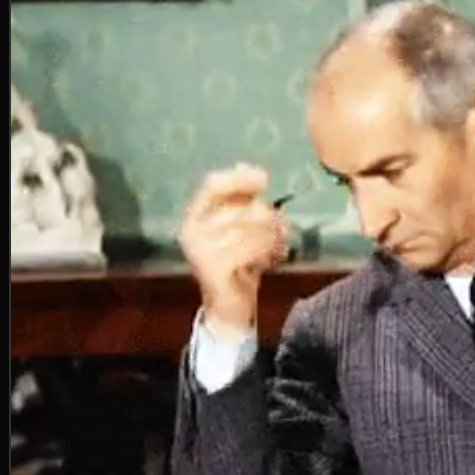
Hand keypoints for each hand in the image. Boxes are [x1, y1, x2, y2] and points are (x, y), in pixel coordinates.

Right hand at [177, 163, 289, 336]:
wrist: (228, 307)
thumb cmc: (237, 262)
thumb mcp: (240, 228)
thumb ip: (242, 200)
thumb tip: (248, 168)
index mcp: (194, 216)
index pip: (212, 185)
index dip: (238, 179)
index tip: (264, 179)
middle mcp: (190, 231)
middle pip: (237, 209)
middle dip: (267, 216)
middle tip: (284, 226)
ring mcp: (200, 251)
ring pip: (246, 230)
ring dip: (271, 236)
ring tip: (282, 244)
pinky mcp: (213, 269)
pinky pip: (248, 250)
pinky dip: (267, 252)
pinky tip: (275, 259)